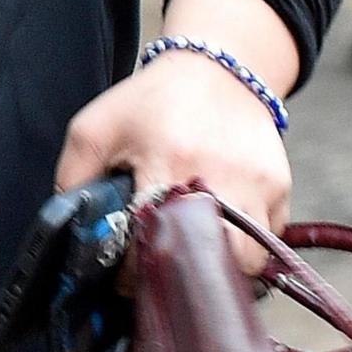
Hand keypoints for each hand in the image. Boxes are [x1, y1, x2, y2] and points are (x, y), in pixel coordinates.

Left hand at [56, 0, 296, 276]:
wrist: (217, 71)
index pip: (154, 241)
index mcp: (168, 161)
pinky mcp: (281, 188)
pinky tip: (219, 232)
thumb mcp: (95, 128)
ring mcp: (259, 185)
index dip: (136, 273)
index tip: (124, 280)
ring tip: (193, 259)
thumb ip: (73, 178)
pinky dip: (245, 247)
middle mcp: (221, 177)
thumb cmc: (150, 102)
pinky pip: (268, 240)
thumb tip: (69, 230)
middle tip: (163, 277)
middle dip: (186, 280)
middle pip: (213, 262)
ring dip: (219, 269)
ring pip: (249, 260)